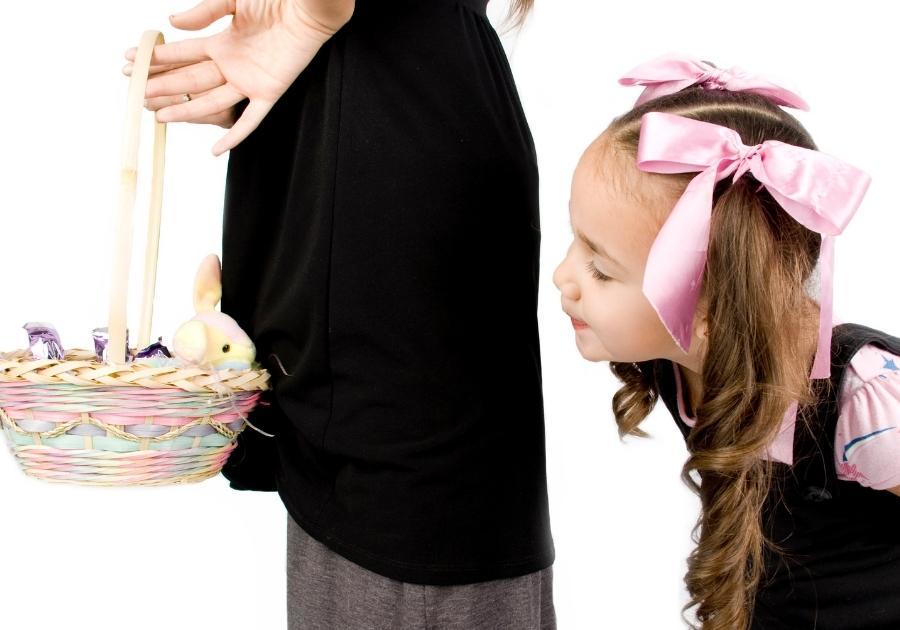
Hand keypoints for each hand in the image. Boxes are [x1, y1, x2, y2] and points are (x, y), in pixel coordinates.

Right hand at [123, 0, 353, 155]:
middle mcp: (233, 64)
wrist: (306, 6)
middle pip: (191, 79)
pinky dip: (234, 135)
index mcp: (223, 42)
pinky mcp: (269, 92)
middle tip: (135, 94)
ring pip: (210, 100)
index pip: (183, 54)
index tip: (131, 63)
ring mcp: (249, 81)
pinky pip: (250, 120)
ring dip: (184, 110)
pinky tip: (216, 151)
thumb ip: (204, 12)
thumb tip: (171, 23)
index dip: (157, 60)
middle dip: (162, 86)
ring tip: (158, 116)